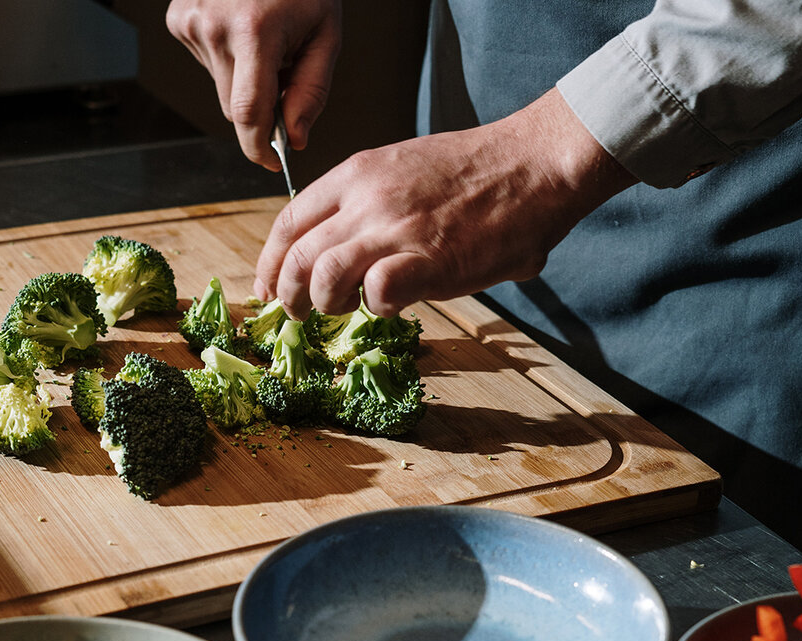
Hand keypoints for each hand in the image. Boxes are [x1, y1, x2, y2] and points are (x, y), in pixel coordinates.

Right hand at [165, 0, 341, 170]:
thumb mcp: (325, 35)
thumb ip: (311, 92)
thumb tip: (295, 139)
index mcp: (254, 32)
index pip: (248, 114)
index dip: (259, 148)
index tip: (272, 162)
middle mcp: (214, 26)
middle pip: (235, 108)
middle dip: (260, 109)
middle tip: (283, 75)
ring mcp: (191, 21)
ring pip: (221, 89)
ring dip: (244, 81)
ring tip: (263, 42)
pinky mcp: (178, 19)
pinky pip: (208, 65)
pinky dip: (227, 60)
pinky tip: (241, 30)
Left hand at [254, 89, 636, 316]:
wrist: (533, 165)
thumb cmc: (477, 174)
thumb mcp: (405, 171)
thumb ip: (370, 206)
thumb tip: (350, 252)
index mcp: (356, 175)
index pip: (290, 223)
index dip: (271, 263)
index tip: (268, 288)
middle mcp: (366, 200)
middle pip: (298, 258)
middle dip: (290, 296)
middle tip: (301, 314)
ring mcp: (395, 230)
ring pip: (325, 279)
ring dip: (328, 306)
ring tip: (346, 311)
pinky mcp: (428, 261)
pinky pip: (377, 293)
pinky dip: (378, 307)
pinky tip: (394, 304)